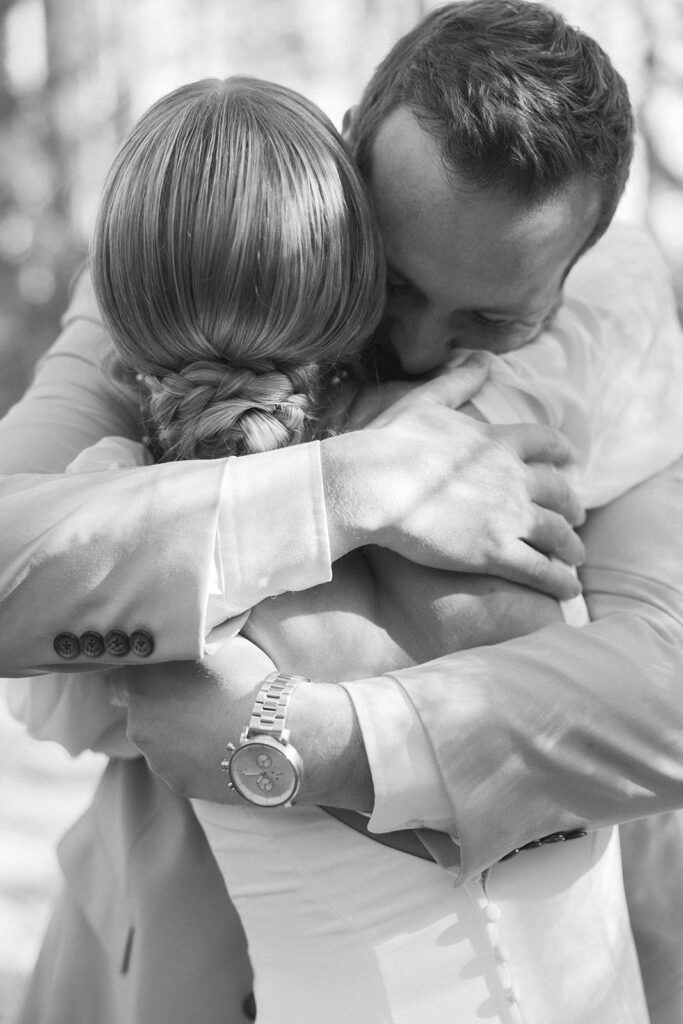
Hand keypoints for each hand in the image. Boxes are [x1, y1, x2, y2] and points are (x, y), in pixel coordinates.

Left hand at [108, 637, 275, 800]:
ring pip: (162, 744)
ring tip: (218, 728)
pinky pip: (182, 767)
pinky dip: (196, 760)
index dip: (140, 679)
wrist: (273, 733)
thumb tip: (182, 641)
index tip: (160, 678)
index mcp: (140, 685)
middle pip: (143, 714)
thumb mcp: (212, 646)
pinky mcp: (178, 784)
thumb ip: (184, 648)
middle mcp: (137, 724)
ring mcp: (157, 759)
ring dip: (180, 736)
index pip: (118, 681)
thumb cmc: (245, 679)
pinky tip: (222, 750)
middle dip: (164, 708)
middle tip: (202, 701)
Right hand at [322, 356, 584, 599]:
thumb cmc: (389, 443)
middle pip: (559, 491)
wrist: (371, 485)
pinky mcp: (493, 551)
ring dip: (571, 547)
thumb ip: (456, 383)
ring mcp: (506, 516)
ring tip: (576, 557)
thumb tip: (479, 359)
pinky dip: (558, 580)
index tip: (571, 459)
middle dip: (572, 505)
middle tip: (577, 517)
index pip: (545, 443)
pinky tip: (566, 591)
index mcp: (496, 442)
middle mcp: (512, 478)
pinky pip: (540, 570)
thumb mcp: (424, 403)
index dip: (562, 451)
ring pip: (557, 533)